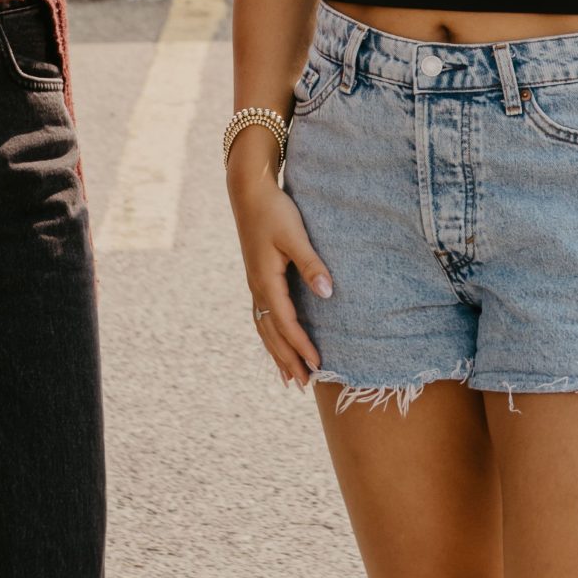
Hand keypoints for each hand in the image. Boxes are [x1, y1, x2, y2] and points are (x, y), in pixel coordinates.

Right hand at [228, 156, 331, 388]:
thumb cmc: (274, 211)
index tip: (317, 364)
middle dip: (287, 359)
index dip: (301, 345)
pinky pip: (261, 316)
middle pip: (271, 333)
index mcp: (266, 280)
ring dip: (276, 353)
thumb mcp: (295, 235)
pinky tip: (275, 341)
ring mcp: (254, 283)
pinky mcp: (256, 277)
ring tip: (287, 377)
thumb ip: (311, 264)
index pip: (285, 322)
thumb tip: (327, 293)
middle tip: (303, 385)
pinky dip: (269, 336)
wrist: (249, 191)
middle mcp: (257, 287)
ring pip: (264, 327)